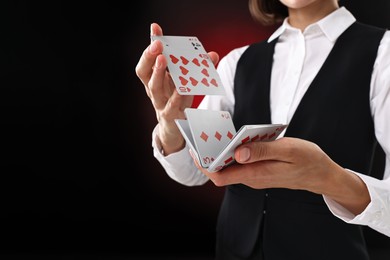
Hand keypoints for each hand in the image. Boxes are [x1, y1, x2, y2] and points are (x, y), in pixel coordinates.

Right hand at [135, 23, 219, 154]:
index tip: (155, 29)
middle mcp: (153, 92)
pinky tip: (183, 87)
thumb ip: (195, 71)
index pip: (147, 62)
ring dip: (158, 72)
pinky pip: (172, 105)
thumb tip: (211, 54)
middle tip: (157, 44)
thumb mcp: (181, 85)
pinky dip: (178, 95)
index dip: (150, 46)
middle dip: (150, 57)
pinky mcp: (170, 116)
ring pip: (154, 88)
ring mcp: (160, 104)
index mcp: (154, 81)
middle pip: (145, 73)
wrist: (175, 130)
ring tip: (163, 59)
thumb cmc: (177, 102)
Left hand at [191, 137, 369, 213]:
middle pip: (220, 171)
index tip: (194, 149)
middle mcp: (251, 178)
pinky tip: (232, 139)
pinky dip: (232, 152)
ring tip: (210, 135)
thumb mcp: (288, 150)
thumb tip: (237, 153)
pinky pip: (239, 163)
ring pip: (229, 167)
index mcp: (256, 174)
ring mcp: (255, 175)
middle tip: (198, 136)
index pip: (220, 176)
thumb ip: (262, 151)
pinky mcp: (258, 170)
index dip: (204, 165)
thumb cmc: (308, 160)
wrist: (322, 174)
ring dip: (219, 153)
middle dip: (207, 156)